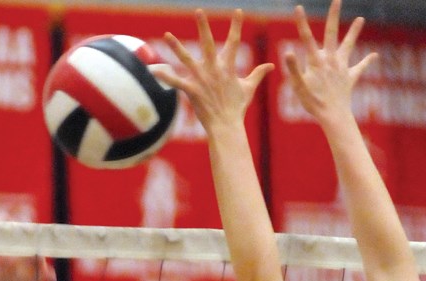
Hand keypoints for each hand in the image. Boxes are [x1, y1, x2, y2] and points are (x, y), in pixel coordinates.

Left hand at [156, 9, 272, 133]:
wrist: (227, 126)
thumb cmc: (237, 108)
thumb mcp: (249, 88)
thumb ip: (258, 74)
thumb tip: (272, 65)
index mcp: (228, 67)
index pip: (234, 42)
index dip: (236, 26)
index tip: (238, 11)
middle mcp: (214, 69)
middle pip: (208, 43)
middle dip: (203, 27)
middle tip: (198, 11)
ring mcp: (202, 79)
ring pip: (187, 59)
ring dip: (176, 47)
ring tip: (167, 34)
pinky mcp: (193, 90)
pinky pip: (177, 81)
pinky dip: (165, 76)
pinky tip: (153, 70)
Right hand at [284, 0, 376, 123]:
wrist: (333, 115)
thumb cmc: (313, 102)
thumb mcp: (298, 87)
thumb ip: (293, 69)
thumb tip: (288, 52)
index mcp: (316, 61)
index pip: (306, 38)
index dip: (301, 22)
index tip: (298, 7)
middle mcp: (331, 60)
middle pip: (331, 34)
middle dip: (333, 16)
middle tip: (337, 0)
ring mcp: (342, 67)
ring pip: (349, 45)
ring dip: (354, 32)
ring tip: (361, 19)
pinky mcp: (350, 77)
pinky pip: (360, 67)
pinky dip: (367, 61)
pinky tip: (374, 55)